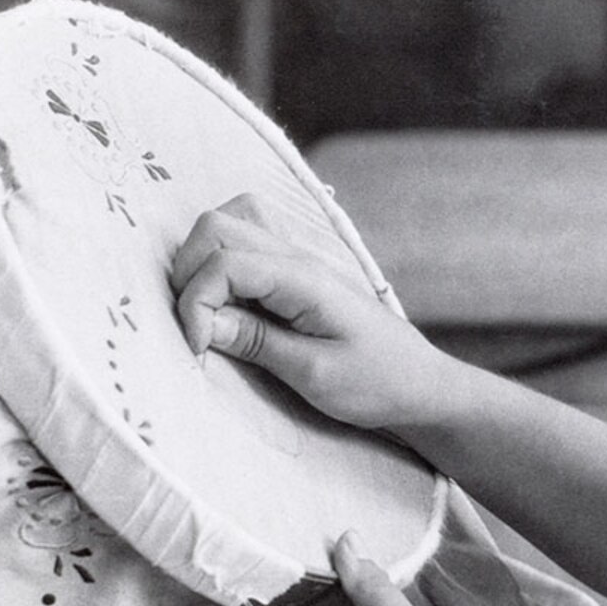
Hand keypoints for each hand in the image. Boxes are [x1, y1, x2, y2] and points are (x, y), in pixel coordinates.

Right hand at [169, 194, 454, 434]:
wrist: (418, 383)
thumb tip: (201, 321)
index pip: (224, 262)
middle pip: (216, 227)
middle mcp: (297, 256)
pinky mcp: (296, 270)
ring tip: (207, 311)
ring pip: (229, 222)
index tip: (197, 351)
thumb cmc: (375, 383)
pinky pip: (248, 238)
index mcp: (303, 279)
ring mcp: (297, 257)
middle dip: (188, 275)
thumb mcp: (313, 374)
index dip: (194, 304)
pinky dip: (222, 258)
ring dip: (201, 260)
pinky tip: (227, 298)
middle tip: (196, 327)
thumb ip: (254, 342)